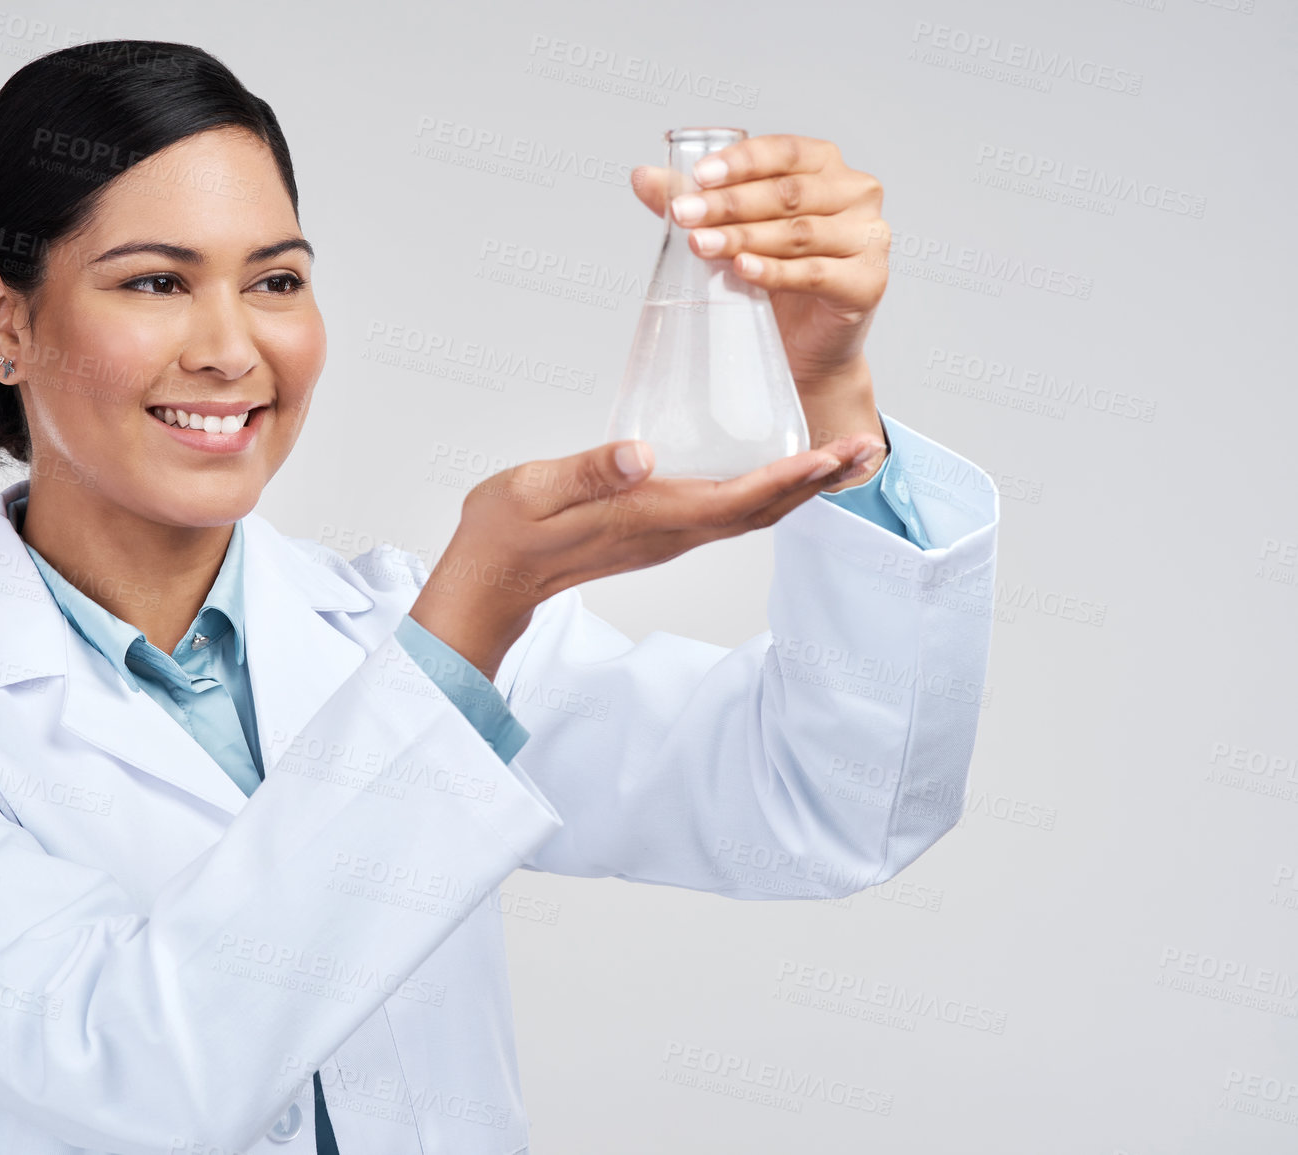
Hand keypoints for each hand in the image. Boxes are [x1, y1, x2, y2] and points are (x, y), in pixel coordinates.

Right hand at [408, 432, 884, 680]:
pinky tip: (777, 468)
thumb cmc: (504, 532)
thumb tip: (642, 454)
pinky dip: (766, 491)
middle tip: (866, 446)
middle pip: (762, 511)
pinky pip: (729, 515)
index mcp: (648, 517)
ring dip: (800, 487)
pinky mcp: (658, 533)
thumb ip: (588, 469)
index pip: (737, 500)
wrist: (489, 581)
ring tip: (840, 455)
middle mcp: (669, 533)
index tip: (834, 452)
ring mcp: (667, 537)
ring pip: (751, 515)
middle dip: (817, 481)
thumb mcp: (534, 489)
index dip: (791, 477)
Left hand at [631, 135, 890, 483]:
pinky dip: (775, 271)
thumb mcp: (733, 229)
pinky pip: (816, 274)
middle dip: (730, 204)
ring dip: (744, 237)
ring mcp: (869, 238)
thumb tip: (641, 176)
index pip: (785, 151)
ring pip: (799, 232)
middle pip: (788, 194)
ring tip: (700, 245)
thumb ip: (696, 200)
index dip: (741, 162)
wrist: (802, 344)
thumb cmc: (773, 276)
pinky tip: (742, 269)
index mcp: (827, 166)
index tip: (698, 177)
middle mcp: (857, 194)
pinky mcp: (867, 283)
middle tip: (684, 215)